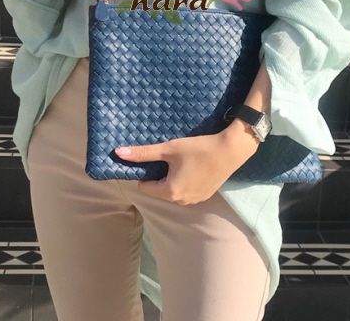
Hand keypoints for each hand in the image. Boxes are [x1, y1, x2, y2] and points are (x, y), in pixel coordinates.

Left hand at [114, 123, 259, 205]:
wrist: (231, 150)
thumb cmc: (199, 149)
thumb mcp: (169, 149)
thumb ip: (144, 153)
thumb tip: (118, 153)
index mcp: (170, 192)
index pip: (144, 186)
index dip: (145, 171)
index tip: (154, 158)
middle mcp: (181, 201)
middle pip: (158, 189)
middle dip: (159, 174)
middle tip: (169, 157)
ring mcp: (194, 200)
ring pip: (172, 190)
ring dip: (172, 177)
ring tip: (181, 160)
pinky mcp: (204, 196)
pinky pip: (185, 190)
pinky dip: (184, 180)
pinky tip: (193, 165)